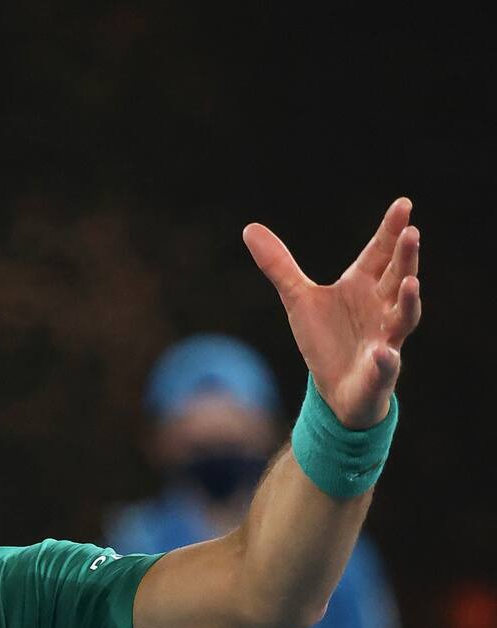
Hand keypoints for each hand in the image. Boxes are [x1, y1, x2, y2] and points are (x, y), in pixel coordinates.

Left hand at [243, 198, 421, 428]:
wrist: (335, 389)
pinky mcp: (378, 372)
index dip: (390, 229)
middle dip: (405, 257)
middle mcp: (381, 308)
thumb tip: (249, 228)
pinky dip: (385, 359)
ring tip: (412, 283)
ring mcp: (384, 339)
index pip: (380, 252)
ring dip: (409, 301)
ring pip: (403, 317)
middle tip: (412, 233)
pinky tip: (383, 353)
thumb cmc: (326, 338)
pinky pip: (385, 365)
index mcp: (363, 286)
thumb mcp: (298, 299)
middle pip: (398, 277)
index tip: (403, 203)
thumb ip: (279, 265)